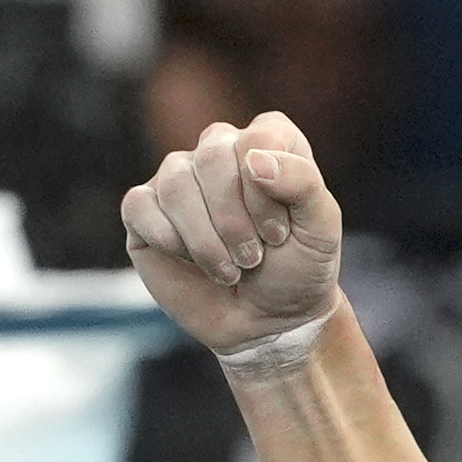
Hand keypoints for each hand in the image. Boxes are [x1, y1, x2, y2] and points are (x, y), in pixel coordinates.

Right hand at [120, 115, 344, 358]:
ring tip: (231, 270)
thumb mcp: (321, 231)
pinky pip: (140, 206)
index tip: (279, 235)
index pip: (258, 138)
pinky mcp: (144, 209)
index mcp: (266, 142)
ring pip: (175, 184)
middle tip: (254, 258)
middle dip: (235, 220)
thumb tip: (254, 159)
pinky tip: (193, 262)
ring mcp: (178, 177)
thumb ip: (303, 184)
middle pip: (211, 157)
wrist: (268, 322)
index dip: (267, 193)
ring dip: (206, 240)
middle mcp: (218, 149)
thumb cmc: (298, 271)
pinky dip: (170, 241)